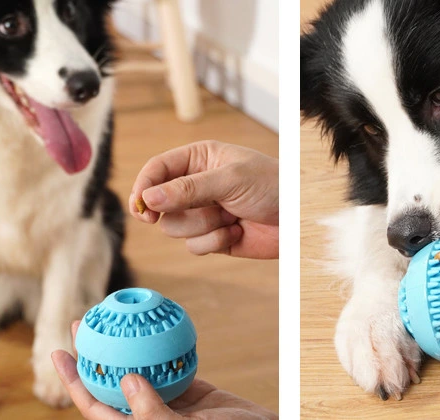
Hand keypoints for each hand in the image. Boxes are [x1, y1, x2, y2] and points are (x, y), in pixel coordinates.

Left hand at [51, 321, 277, 418]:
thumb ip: (153, 414)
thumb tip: (127, 380)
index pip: (95, 405)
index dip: (74, 380)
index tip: (60, 352)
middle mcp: (145, 415)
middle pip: (110, 381)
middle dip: (93, 352)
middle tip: (83, 321)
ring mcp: (167, 401)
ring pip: (137, 369)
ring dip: (123, 345)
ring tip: (113, 318)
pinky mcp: (188, 390)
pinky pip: (169, 363)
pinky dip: (161, 345)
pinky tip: (153, 324)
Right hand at [129, 140, 278, 258]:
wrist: (297, 219)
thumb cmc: (272, 186)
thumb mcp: (230, 180)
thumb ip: (187, 189)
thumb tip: (148, 198)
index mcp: (198, 159)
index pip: (157, 170)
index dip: (144, 188)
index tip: (142, 209)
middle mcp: (195, 185)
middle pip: (160, 205)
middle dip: (186, 212)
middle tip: (212, 210)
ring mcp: (202, 212)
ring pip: (175, 228)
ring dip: (204, 227)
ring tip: (231, 218)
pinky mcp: (211, 237)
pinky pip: (194, 247)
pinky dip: (214, 242)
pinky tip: (236, 232)